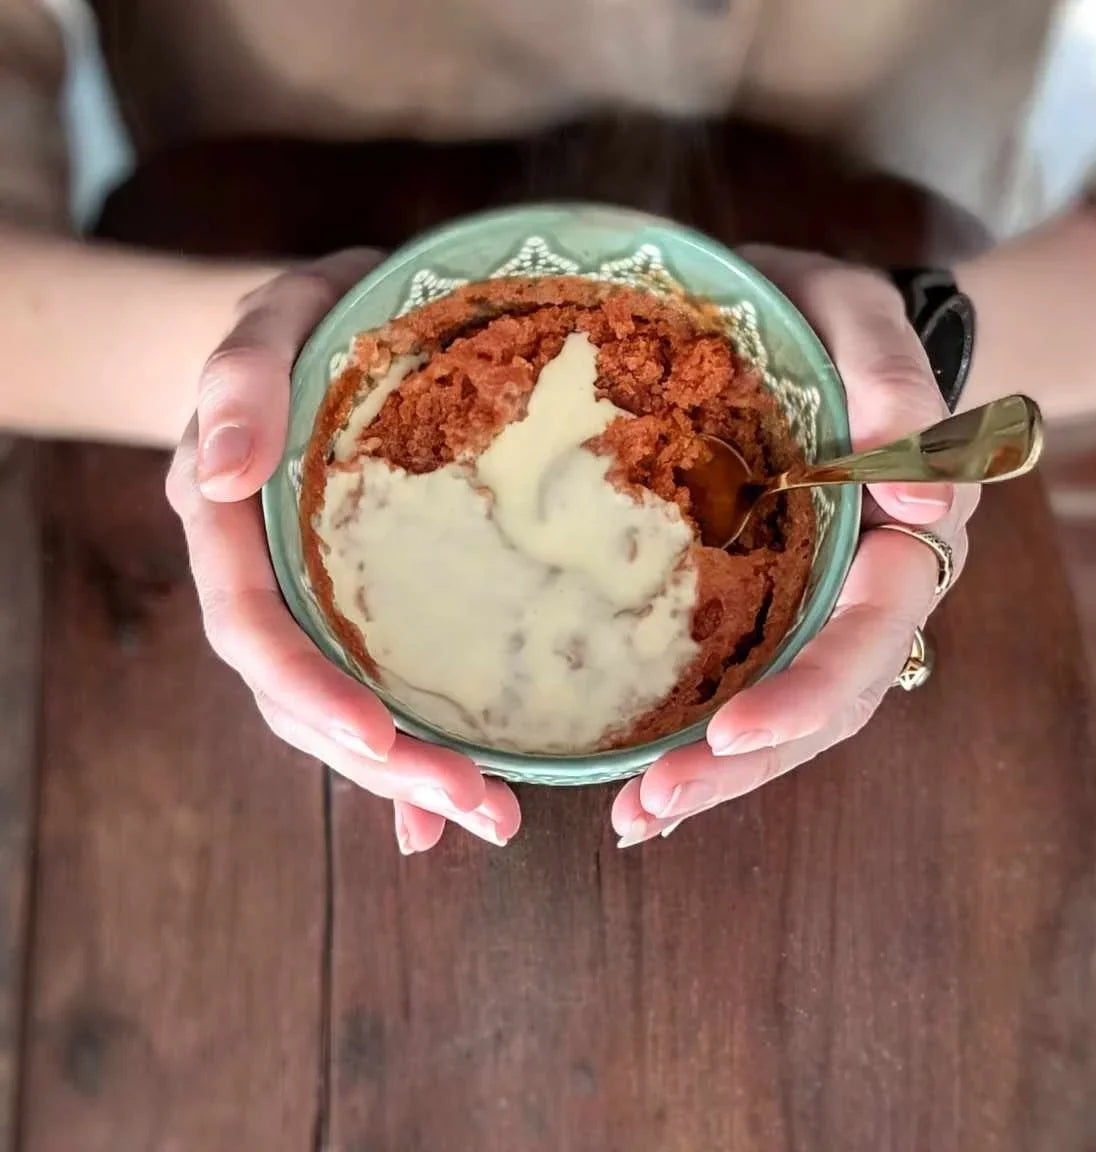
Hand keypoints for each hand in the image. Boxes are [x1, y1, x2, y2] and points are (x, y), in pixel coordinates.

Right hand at [166, 250, 520, 853]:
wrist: (322, 331)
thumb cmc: (302, 321)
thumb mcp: (270, 321)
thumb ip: (238, 382)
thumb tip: (219, 476)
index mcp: (233, 525)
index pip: (253, 626)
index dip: (307, 689)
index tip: (379, 739)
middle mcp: (265, 579)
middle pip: (300, 695)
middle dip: (379, 762)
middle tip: (473, 805)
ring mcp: (310, 601)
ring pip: (337, 709)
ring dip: (403, 775)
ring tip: (487, 814)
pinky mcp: (355, 607)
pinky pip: (369, 688)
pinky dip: (403, 753)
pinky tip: (446, 801)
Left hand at [612, 246, 978, 846]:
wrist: (810, 329)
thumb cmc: (831, 319)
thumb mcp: (861, 317)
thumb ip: (895, 384)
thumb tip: (918, 501)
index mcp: (899, 532)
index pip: (869, 631)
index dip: (808, 690)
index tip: (731, 730)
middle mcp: (865, 588)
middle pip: (826, 702)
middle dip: (744, 763)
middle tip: (653, 805)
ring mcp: (816, 606)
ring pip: (788, 716)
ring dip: (718, 775)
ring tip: (639, 817)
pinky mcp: (768, 609)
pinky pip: (750, 687)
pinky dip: (703, 741)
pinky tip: (642, 781)